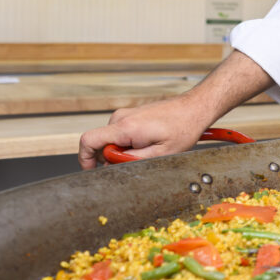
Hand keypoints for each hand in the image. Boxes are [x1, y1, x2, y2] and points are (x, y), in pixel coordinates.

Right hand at [78, 95, 209, 168]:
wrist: (194, 108)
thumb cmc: (183, 128)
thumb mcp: (160, 154)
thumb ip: (132, 160)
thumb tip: (111, 165)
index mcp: (126, 127)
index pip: (88, 141)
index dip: (85, 160)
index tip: (93, 171)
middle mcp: (121, 118)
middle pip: (101, 144)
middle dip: (113, 158)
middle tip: (138, 160)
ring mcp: (125, 115)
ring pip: (112, 141)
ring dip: (124, 150)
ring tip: (149, 149)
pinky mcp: (131, 116)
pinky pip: (121, 134)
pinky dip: (129, 143)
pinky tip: (149, 143)